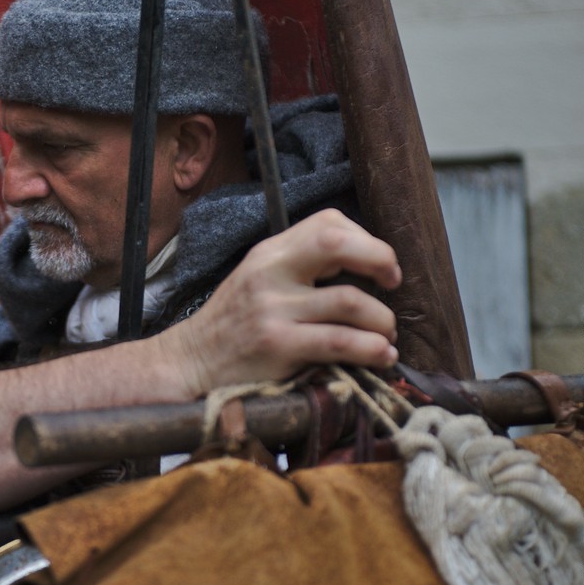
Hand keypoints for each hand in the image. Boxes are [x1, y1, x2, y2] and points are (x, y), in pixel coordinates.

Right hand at [167, 209, 400, 394]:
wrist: (190, 362)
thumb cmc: (233, 324)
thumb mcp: (258, 281)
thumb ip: (298, 269)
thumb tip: (364, 268)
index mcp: (269, 253)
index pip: (328, 222)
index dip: (366, 240)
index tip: (379, 268)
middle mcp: (269, 273)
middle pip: (336, 242)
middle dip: (380, 259)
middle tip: (393, 284)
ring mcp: (272, 309)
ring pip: (350, 300)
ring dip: (383, 320)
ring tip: (386, 334)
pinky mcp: (277, 345)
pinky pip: (340, 342)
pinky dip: (372, 349)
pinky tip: (380, 355)